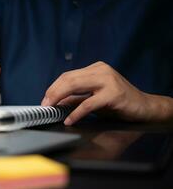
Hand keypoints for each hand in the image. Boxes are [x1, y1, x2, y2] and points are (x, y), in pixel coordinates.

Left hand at [41, 61, 172, 124]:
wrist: (144, 107)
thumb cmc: (118, 103)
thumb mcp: (93, 98)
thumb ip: (76, 98)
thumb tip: (56, 102)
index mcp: (95, 69)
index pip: (68, 75)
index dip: (53, 88)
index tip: (45, 100)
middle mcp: (101, 70)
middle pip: (68, 78)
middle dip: (53, 92)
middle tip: (44, 105)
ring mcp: (108, 80)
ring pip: (75, 85)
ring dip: (59, 98)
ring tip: (51, 109)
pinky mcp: (113, 94)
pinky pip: (89, 103)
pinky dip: (76, 112)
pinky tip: (70, 120)